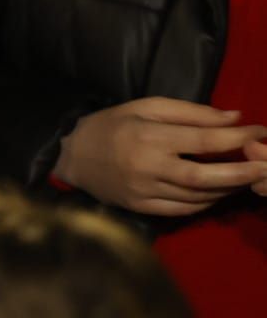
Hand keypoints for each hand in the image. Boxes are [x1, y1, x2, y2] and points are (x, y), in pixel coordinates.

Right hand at [53, 97, 266, 215]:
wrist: (71, 154)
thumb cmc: (112, 124)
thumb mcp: (147, 107)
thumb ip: (191, 112)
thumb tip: (234, 118)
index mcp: (150, 136)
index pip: (204, 139)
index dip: (238, 138)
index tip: (261, 132)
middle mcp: (148, 166)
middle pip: (205, 176)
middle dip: (242, 172)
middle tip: (265, 167)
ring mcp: (144, 191)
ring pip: (197, 196)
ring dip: (228, 188)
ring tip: (247, 177)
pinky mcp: (141, 207)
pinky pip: (183, 210)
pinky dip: (207, 203)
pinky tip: (219, 192)